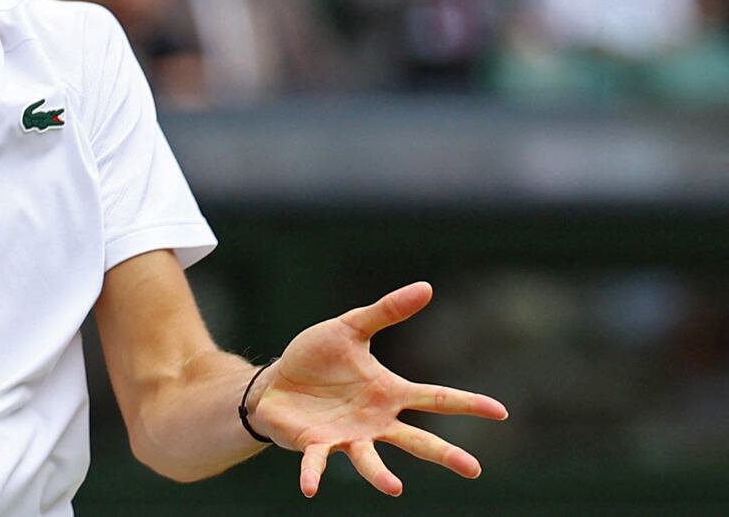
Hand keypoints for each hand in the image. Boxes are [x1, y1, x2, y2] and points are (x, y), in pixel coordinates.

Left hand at [248, 282, 507, 497]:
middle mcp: (375, 421)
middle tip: (473, 469)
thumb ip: (385, 312)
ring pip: (369, 460)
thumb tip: (426, 287)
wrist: (275, 384)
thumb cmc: (316, 358)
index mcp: (388, 393)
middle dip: (444, 454)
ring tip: (395, 488)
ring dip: (380, 475)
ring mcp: (347, 437)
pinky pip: (316, 462)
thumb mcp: (349, 327)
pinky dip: (313, 475)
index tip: (501, 412)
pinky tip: (309, 489)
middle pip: (416, 441)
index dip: (468, 404)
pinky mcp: (315, 445)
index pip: (436, 398)